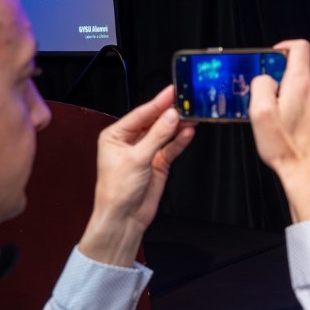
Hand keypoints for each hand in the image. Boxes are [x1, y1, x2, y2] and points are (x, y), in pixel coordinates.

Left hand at [79, 85, 195, 266]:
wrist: (124, 218)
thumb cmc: (117, 190)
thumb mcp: (137, 158)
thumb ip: (158, 135)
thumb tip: (172, 116)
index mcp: (116, 135)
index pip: (141, 113)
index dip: (158, 102)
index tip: (173, 91)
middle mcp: (130, 141)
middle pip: (155, 121)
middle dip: (171, 113)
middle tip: (188, 101)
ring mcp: (145, 151)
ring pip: (165, 133)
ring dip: (178, 126)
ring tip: (193, 116)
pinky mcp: (158, 163)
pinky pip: (171, 147)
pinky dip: (180, 140)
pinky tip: (189, 132)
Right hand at [249, 39, 309, 221]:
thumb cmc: (285, 147)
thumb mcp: (260, 113)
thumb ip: (261, 85)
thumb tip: (266, 78)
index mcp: (302, 83)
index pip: (299, 47)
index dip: (283, 48)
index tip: (271, 58)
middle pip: (297, 74)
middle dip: (281, 86)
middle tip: (270, 108)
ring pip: (304, 91)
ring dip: (292, 101)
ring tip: (282, 124)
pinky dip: (302, 112)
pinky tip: (294, 130)